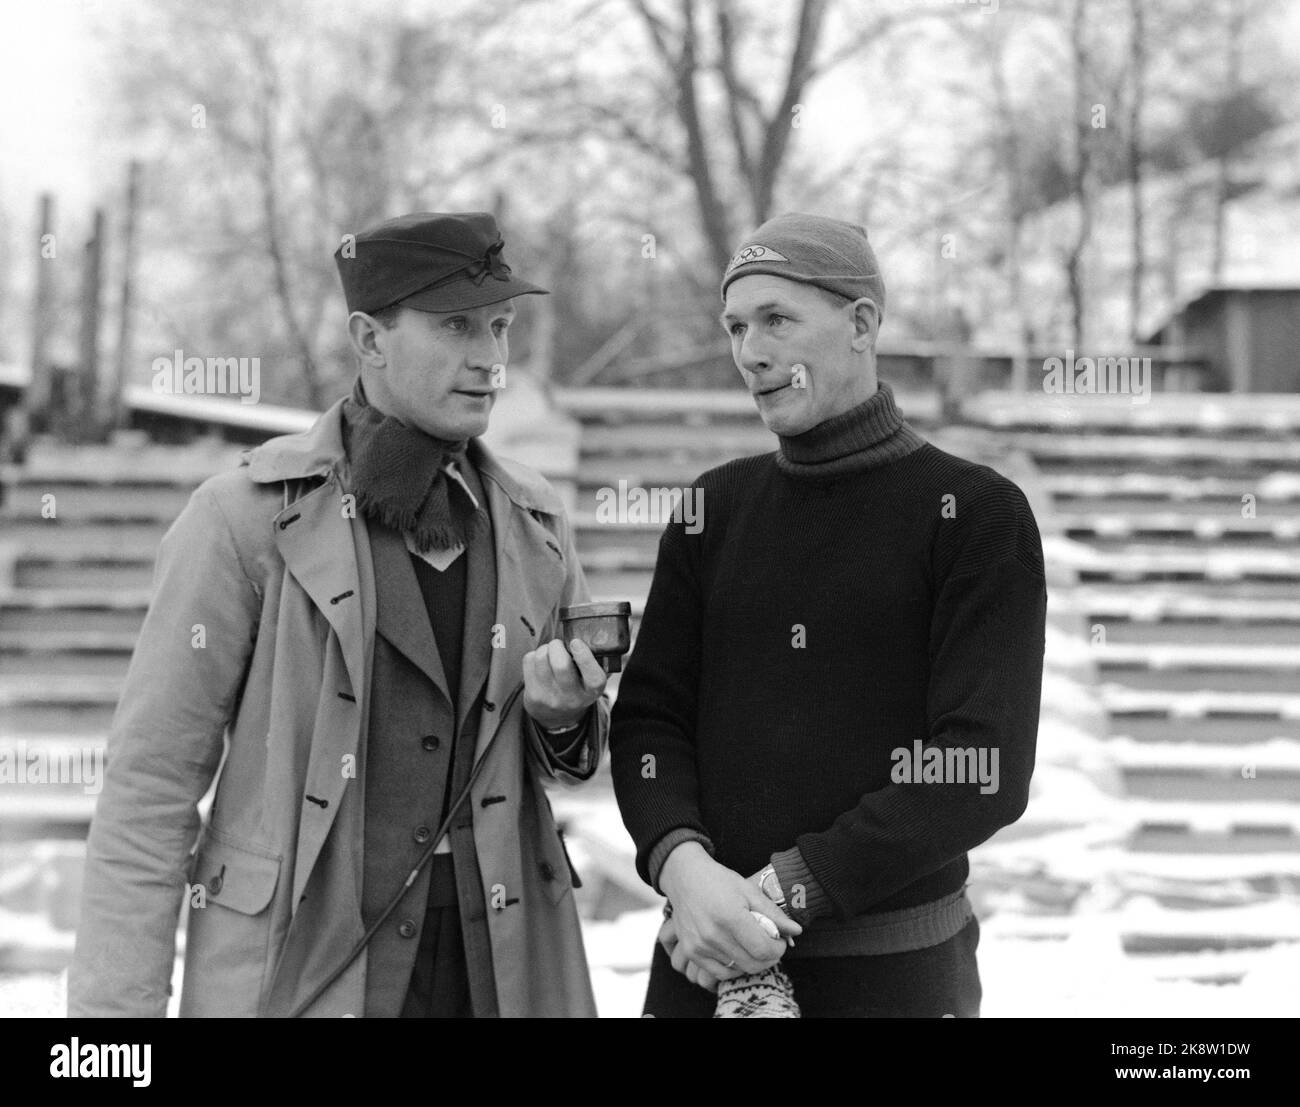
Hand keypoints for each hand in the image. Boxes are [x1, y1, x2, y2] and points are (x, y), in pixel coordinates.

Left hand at [523, 639, 605, 729]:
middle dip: (557, 646)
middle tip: (558, 645)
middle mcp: (573, 698)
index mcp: (592, 691)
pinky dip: (533, 655)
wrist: (557, 715)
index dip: (584, 656)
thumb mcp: (591, 680)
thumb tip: (589, 640)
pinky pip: (529, 661)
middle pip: (561, 665)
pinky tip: (540, 663)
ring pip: (541, 659)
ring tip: (549, 652)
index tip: (576, 643)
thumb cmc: (577, 687)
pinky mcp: (533, 695)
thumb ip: (595, 662)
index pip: (593, 676)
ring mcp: (551, 698)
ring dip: (544, 648)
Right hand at [658, 843, 800, 987]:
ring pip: (739, 969)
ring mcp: (700, 946)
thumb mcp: (749, 890)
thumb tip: (796, 931)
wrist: (685, 878)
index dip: (778, 949)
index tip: (780, 940)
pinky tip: (737, 952)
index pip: (764, 950)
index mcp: (730, 916)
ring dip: (751, 961)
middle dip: (768, 957)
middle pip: (753, 964)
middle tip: (769, 944)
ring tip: (750, 943)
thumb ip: (773, 913)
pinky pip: (720, 973)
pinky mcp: (691, 952)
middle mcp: (713, 934)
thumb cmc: (719, 881)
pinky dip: (734, 967)